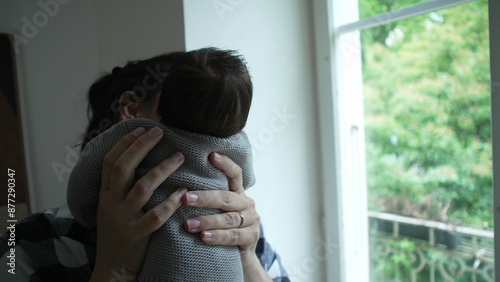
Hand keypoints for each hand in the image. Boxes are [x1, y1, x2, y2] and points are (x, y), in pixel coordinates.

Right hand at [90, 127, 186, 280]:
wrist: (112, 269)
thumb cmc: (117, 235)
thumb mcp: (110, 208)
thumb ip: (118, 188)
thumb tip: (134, 160)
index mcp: (105, 195)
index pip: (111, 162)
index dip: (125, 143)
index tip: (141, 128)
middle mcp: (111, 204)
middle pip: (123, 168)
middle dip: (141, 147)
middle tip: (160, 133)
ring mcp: (123, 220)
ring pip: (141, 188)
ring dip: (161, 170)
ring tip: (179, 157)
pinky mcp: (136, 235)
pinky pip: (155, 216)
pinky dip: (169, 203)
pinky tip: (182, 192)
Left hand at [183, 153, 270, 280]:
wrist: (240, 258)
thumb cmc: (220, 229)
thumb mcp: (215, 211)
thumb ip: (206, 199)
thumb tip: (176, 186)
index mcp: (238, 192)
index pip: (235, 174)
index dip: (225, 164)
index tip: (211, 155)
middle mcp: (247, 203)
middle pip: (226, 197)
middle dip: (204, 198)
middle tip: (184, 199)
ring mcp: (252, 220)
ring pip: (229, 218)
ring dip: (207, 221)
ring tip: (189, 225)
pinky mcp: (252, 237)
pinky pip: (233, 235)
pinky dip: (218, 236)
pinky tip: (204, 237)